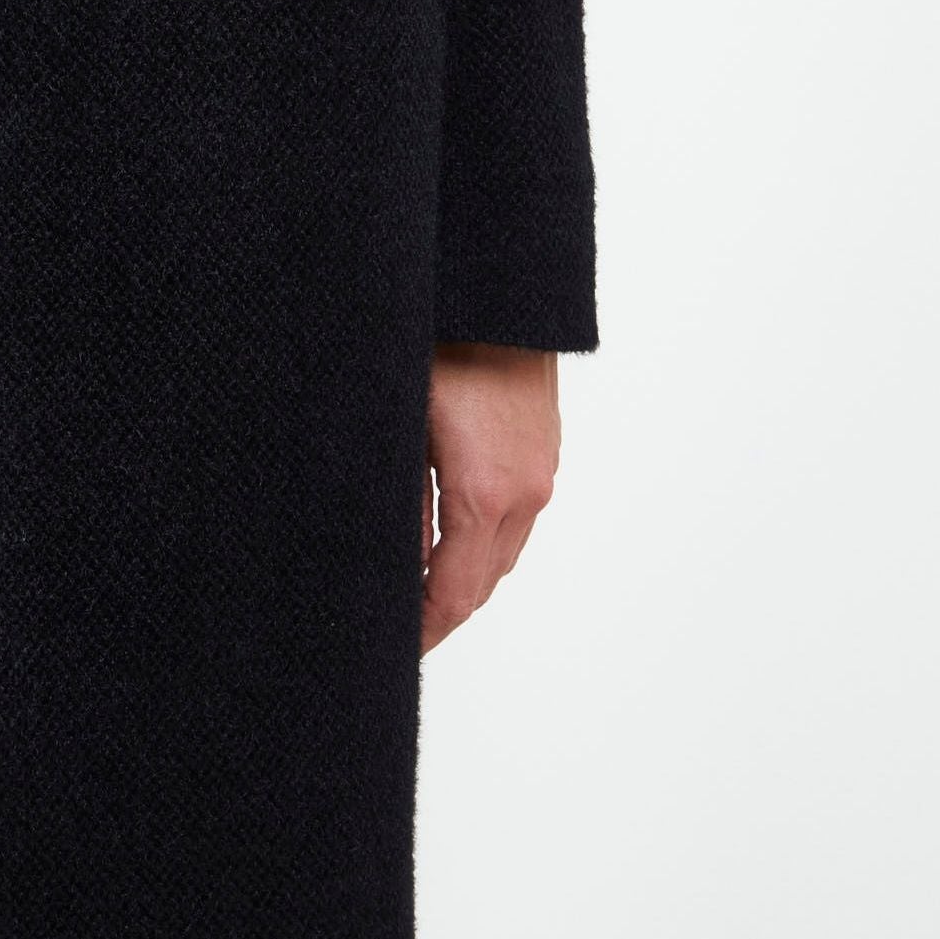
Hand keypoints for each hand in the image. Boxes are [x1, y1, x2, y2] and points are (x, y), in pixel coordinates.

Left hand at [421, 344, 558, 651]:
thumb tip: (394, 556)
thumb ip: (398, 499)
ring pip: (504, 552)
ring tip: (422, 594)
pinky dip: (487, 543)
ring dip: (467, 578)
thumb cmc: (442, 344)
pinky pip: (518, 518)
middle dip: (444, 612)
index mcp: (483, 491)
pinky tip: (453, 540)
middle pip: (483, 582)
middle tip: (403, 631)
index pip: (453, 592)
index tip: (400, 649)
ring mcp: (541, 471)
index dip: (426, 628)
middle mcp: (524, 491)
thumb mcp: (400, 424)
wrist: (501, 290)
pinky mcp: (545, 450)